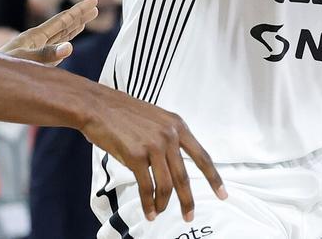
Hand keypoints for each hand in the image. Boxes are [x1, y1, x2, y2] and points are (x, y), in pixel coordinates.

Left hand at [0, 0, 97, 64]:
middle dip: (80, 15)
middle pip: (63, 24)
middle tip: (95, 5)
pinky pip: (55, 49)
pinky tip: (67, 43)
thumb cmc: (0, 70)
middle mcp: (37, 40)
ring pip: (60, 35)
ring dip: (74, 27)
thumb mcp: (25, 61)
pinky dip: (65, 42)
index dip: (79, 11)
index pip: (62, 20)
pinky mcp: (35, 63)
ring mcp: (36, 51)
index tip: (94, 0)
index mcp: (35, 36)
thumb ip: (47, 55)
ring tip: (86, 19)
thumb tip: (70, 48)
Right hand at [82, 88, 226, 223]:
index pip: (201, 156)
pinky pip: (146, 186)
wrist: (98, 106)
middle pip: (184, 176)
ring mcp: (153, 146)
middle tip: (189, 216)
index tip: (222, 194)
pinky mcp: (136, 156)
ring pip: (166, 185)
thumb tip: (174, 166)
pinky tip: (149, 211)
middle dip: (187, 200)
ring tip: (160, 212)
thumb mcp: (156, 119)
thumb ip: (169, 138)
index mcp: (178, 126)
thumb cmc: (123, 113)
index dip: (214, 178)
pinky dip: (148, 203)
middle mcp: (170, 136)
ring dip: (164, 204)